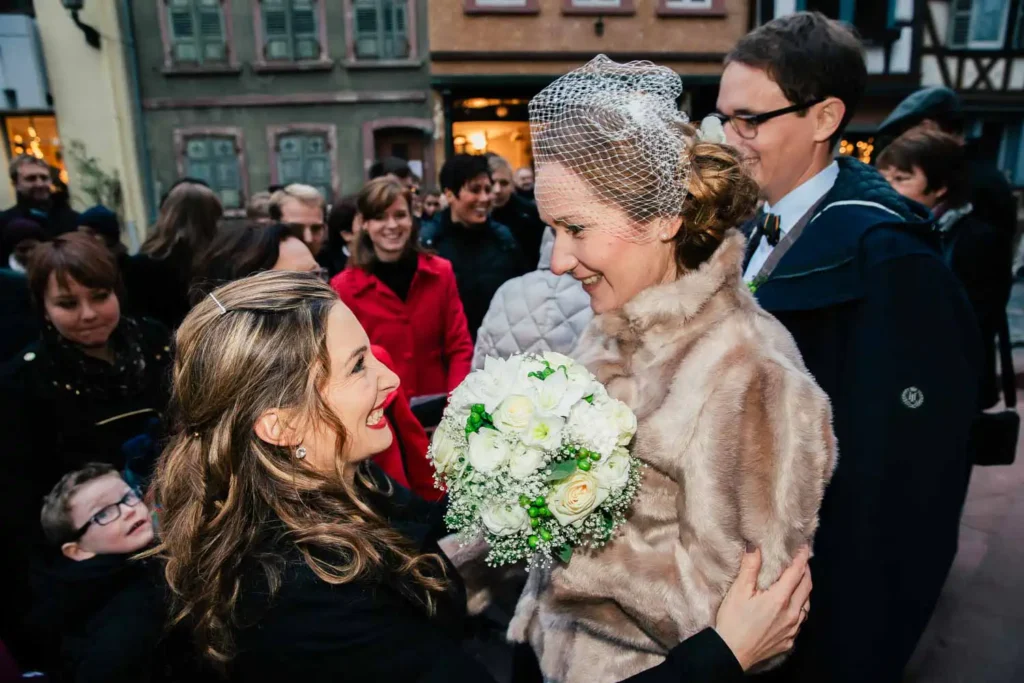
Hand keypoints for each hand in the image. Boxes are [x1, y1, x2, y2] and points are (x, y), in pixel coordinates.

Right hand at [713, 545, 811, 670]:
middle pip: (806, 587)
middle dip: (806, 571)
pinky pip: (801, 620)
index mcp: (780, 599)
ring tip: (799, 581)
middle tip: (802, 560)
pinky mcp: (789, 640)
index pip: (797, 573)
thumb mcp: (738, 591)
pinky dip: (800, 607)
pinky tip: (793, 606)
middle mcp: (791, 614)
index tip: (803, 546)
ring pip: (806, 604)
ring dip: (805, 590)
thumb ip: (750, 568)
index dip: (801, 558)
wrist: (731, 654)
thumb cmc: (733, 621)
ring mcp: (792, 629)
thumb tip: (755, 547)